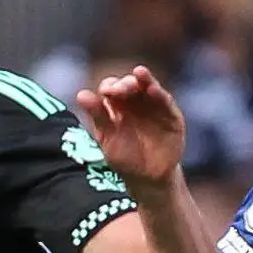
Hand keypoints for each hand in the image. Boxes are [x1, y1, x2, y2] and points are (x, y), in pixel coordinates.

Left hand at [74, 65, 187, 184]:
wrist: (148, 180)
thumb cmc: (125, 159)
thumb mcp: (107, 139)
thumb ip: (97, 116)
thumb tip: (81, 94)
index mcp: (118, 106)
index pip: (112, 88)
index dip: (109, 87)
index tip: (106, 92)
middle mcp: (136, 102)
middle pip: (130, 84)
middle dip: (124, 84)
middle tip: (119, 91)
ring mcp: (154, 107)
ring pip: (149, 86)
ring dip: (144, 79)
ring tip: (139, 73)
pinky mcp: (171, 116)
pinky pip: (166, 101)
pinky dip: (159, 94)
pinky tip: (153, 90)